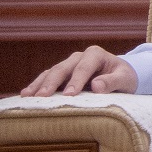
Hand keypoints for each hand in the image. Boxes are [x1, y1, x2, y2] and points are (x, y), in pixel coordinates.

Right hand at [23, 45, 137, 96]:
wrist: (121, 76)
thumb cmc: (124, 77)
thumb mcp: (125, 79)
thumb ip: (113, 81)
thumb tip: (96, 86)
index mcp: (95, 54)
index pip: (84, 68)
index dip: (76, 81)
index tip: (70, 95)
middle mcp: (78, 57)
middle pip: (62, 69)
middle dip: (52, 83)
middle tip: (42, 97)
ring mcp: (68, 65)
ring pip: (50, 73)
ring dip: (39, 84)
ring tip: (27, 96)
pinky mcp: (62, 74)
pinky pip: (46, 78)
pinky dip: (37, 86)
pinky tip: (26, 95)